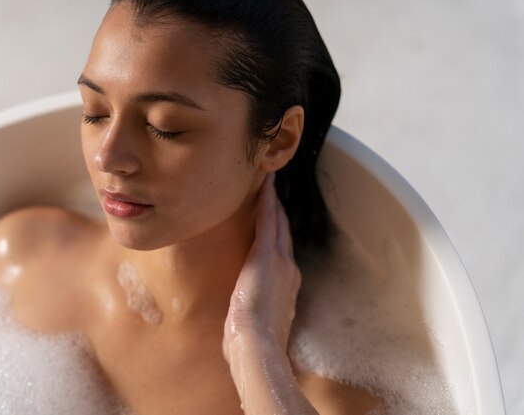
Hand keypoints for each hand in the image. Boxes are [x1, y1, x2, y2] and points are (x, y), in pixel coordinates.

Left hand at [223, 173, 301, 360]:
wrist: (256, 345)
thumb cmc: (250, 344)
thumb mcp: (256, 327)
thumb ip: (253, 316)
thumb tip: (239, 322)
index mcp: (286, 288)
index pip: (282, 255)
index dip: (280, 236)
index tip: (276, 223)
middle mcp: (289, 271)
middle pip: (284, 234)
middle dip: (280, 214)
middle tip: (274, 194)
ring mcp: (281, 261)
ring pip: (278, 223)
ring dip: (274, 202)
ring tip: (269, 184)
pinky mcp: (266, 255)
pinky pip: (268, 220)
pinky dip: (267, 201)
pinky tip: (265, 185)